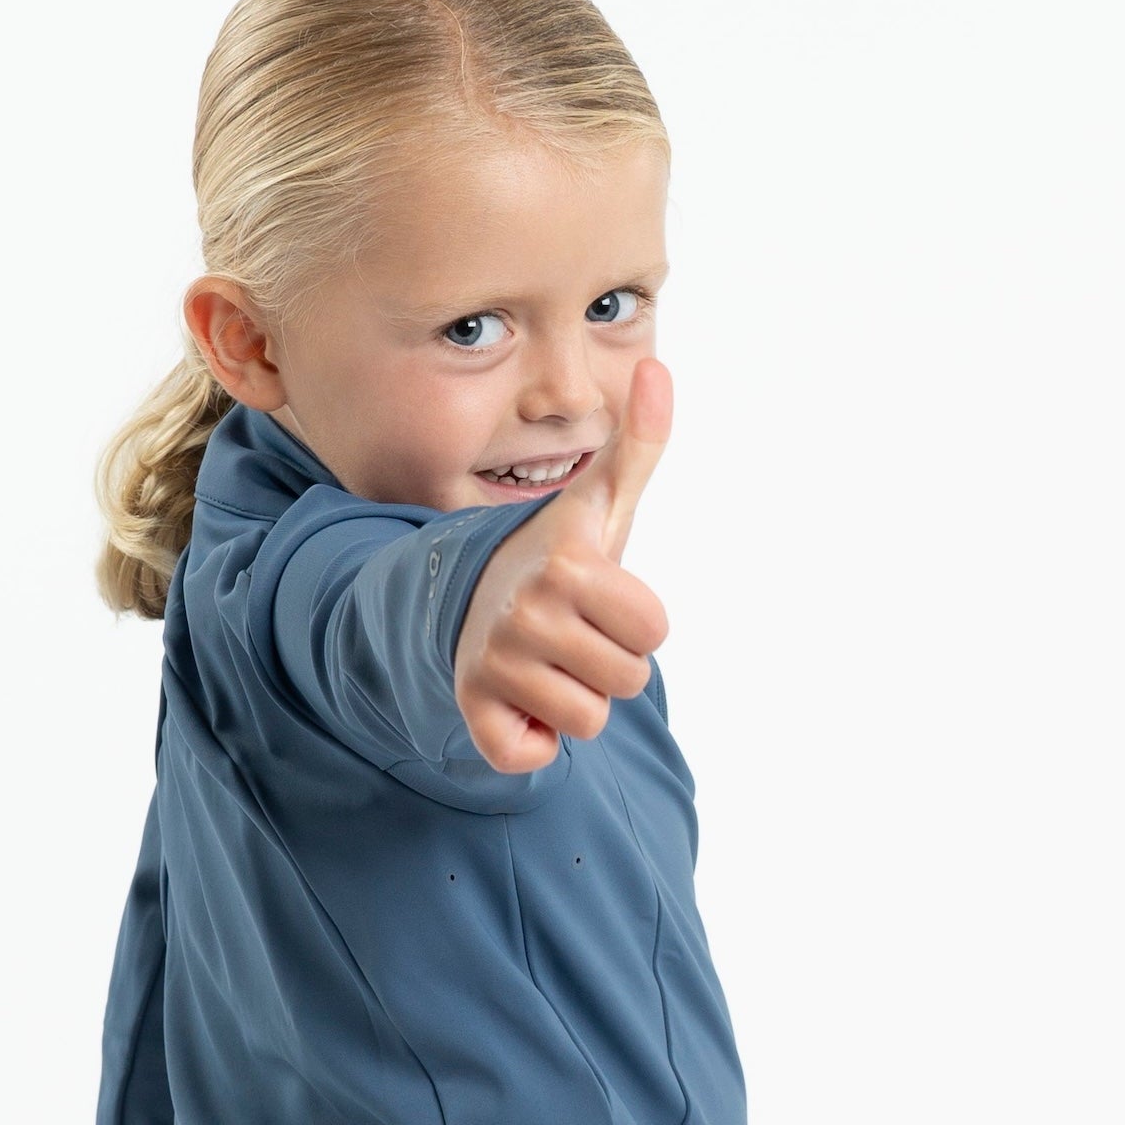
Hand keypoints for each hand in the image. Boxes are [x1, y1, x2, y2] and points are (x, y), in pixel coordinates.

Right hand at [451, 359, 671, 774]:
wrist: (466, 595)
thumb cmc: (554, 556)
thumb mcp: (598, 504)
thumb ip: (638, 445)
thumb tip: (658, 369)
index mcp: (568, 563)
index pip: (654, 630)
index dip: (637, 621)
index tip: (601, 599)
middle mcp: (526, 610)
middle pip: (628, 680)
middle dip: (609, 664)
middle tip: (573, 634)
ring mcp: (494, 661)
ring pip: (588, 721)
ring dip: (575, 700)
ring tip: (546, 662)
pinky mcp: (473, 709)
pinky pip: (529, 756)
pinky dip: (532, 741)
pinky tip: (519, 701)